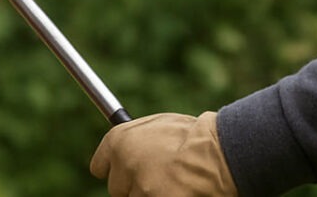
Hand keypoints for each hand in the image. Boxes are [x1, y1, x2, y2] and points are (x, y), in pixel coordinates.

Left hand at [91, 112, 237, 196]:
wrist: (217, 151)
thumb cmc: (193, 136)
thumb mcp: (157, 126)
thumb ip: (138, 139)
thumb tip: (132, 147)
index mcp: (118, 141)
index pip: (99, 167)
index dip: (114, 172)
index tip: (124, 175)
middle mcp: (122, 165)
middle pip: (117, 189)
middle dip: (134, 187)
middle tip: (155, 182)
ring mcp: (138, 188)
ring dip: (152, 194)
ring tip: (175, 184)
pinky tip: (182, 191)